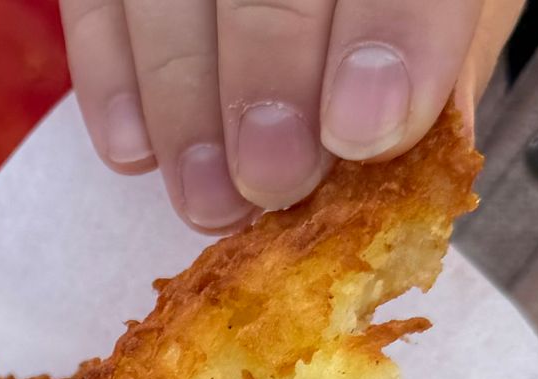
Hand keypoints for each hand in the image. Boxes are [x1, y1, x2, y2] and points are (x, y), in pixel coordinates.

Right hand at [60, 0, 524, 229]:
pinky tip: (134, 154)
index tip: (361, 134)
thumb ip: (443, 50)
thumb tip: (404, 148)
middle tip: (272, 181)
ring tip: (208, 200)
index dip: (386, 32)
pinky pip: (94, 2)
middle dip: (265, 81)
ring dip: (181, 105)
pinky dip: (108, 82)